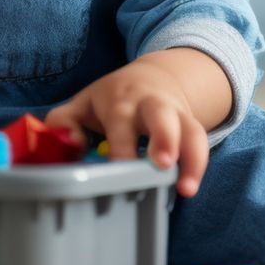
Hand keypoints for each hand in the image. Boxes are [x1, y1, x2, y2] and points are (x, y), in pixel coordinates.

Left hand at [45, 60, 209, 197]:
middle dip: (163, 137)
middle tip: (161, 163)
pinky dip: (198, 164)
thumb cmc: (111, 100)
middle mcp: (150, 104)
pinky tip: (190, 186)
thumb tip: (72, 146)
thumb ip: (64, 122)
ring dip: (191, 156)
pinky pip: (200, 141)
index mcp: (119, 99)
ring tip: (186, 187)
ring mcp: (175, 114)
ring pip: (189, 128)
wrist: (154, 77)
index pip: (119, 119)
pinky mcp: (191, 126)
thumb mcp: (82, 103)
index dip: (120, 145)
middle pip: (160, 114)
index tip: (118, 168)